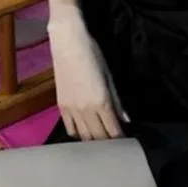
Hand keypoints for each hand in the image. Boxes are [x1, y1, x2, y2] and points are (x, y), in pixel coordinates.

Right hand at [48, 12, 128, 141]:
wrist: (68, 44)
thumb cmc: (93, 54)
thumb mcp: (109, 75)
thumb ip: (117, 100)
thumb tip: (126, 119)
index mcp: (101, 102)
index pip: (113, 130)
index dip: (120, 138)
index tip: (126, 140)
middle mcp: (86, 111)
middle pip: (98, 138)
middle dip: (108, 142)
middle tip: (115, 142)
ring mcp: (71, 111)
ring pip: (83, 137)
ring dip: (94, 141)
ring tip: (101, 138)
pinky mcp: (61, 108)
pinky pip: (70, 129)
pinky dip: (79, 134)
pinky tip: (85, 131)